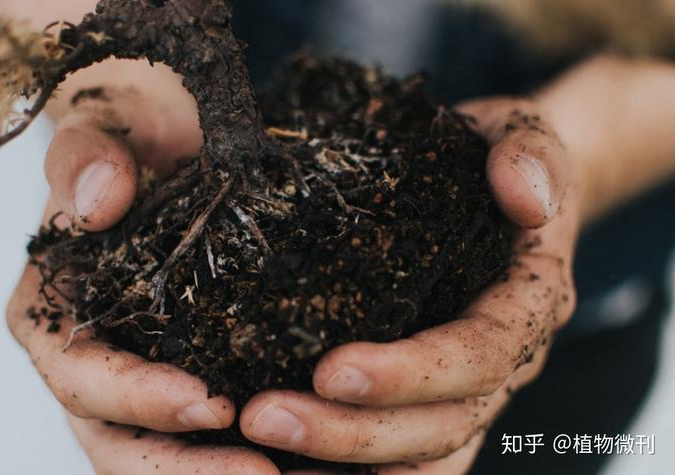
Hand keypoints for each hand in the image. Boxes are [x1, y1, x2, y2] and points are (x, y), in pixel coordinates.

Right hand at [7, 87, 277, 473]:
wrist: (166, 140)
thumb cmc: (129, 137)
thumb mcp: (104, 130)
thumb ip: (88, 159)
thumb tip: (100, 204)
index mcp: (56, 313)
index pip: (82, 377)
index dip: (138, 399)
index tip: (210, 405)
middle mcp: (92, 357)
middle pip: (121, 439)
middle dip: (186, 467)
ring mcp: (140, 372)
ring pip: (163, 450)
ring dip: (218, 472)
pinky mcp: (190, 368)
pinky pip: (207, 431)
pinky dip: (246, 449)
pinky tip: (300, 458)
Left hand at [238, 97, 579, 473]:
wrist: (497, 184)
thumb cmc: (495, 157)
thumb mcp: (518, 132)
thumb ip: (528, 152)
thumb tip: (525, 199)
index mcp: (527, 303)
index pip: (480, 356)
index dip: (411, 372)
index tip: (331, 368)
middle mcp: (502, 360)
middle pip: (440, 423)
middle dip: (354, 431)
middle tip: (264, 416)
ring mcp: (466, 383)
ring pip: (418, 451)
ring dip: (340, 456)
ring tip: (261, 436)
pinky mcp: (427, 387)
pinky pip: (402, 449)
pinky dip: (350, 465)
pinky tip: (289, 461)